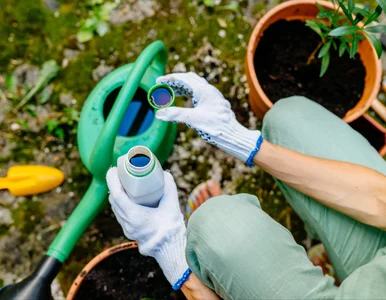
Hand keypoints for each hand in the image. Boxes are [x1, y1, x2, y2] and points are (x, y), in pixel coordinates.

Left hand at [106, 168, 188, 287]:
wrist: (171, 248)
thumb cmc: (171, 228)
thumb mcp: (172, 204)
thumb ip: (169, 188)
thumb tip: (165, 174)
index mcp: (134, 216)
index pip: (117, 195)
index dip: (112, 180)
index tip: (114, 169)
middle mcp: (127, 223)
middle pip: (114, 200)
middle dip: (114, 184)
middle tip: (120, 173)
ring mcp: (127, 228)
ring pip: (116, 208)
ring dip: (117, 194)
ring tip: (123, 183)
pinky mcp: (130, 231)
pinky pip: (120, 214)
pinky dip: (121, 203)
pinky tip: (128, 197)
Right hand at [155, 72, 262, 165]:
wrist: (233, 135)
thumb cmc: (216, 126)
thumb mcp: (193, 119)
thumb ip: (175, 115)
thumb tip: (158, 114)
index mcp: (204, 90)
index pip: (183, 79)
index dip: (169, 79)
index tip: (158, 81)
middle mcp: (209, 90)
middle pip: (189, 79)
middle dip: (174, 81)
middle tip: (162, 86)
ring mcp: (213, 96)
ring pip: (195, 86)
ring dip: (181, 88)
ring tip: (170, 93)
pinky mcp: (214, 104)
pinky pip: (199, 93)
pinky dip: (189, 94)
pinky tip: (185, 101)